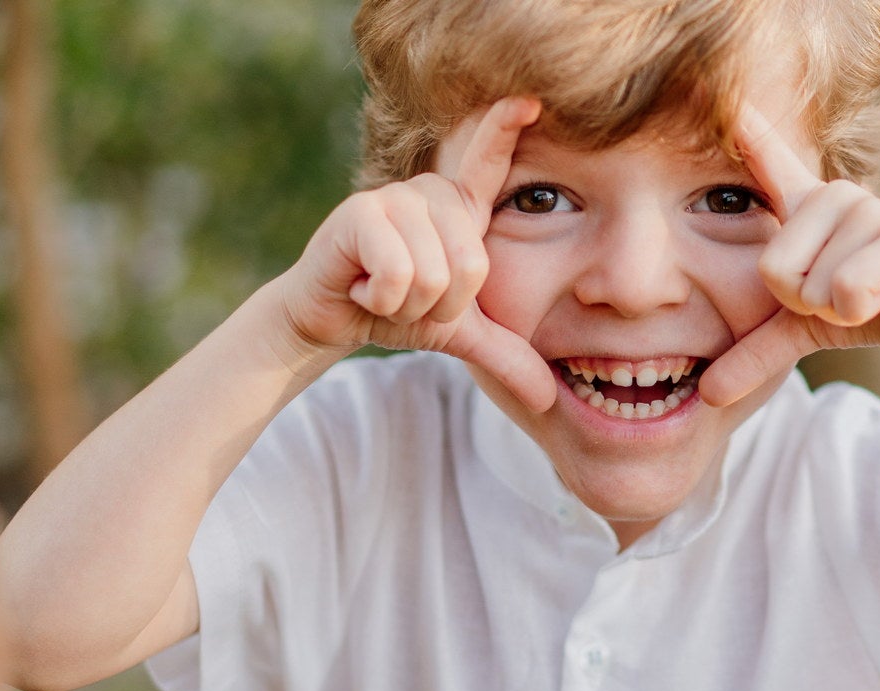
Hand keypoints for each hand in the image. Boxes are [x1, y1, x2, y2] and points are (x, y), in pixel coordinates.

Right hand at [272, 96, 556, 412]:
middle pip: (472, 267)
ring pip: (434, 276)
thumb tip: (547, 401)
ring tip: (385, 290)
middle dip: (443, 307)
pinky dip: (383, 301)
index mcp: (458, 210)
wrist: (332, 320)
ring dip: (409, 307)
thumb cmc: (396, 312)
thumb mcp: (459, 335)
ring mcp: (392, 197)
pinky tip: (363, 287)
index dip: (505, 131)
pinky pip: (400, 275)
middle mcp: (428, 192)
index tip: (530, 100)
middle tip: (410, 297)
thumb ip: (505, 356)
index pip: (488, 164)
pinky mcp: (359, 214)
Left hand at [699, 103, 879, 407]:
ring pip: (808, 286)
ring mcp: (866, 210)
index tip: (731, 101)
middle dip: (801, 305)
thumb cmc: (868, 309)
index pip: (770, 161)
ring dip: (834, 311)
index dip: (750, 133)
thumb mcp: (801, 331)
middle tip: (838, 296)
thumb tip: (705, 395)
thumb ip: (752, 354)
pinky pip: (843, 290)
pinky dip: (859, 311)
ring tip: (865, 294)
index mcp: (807, 209)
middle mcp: (834, 196)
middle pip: (771, 269)